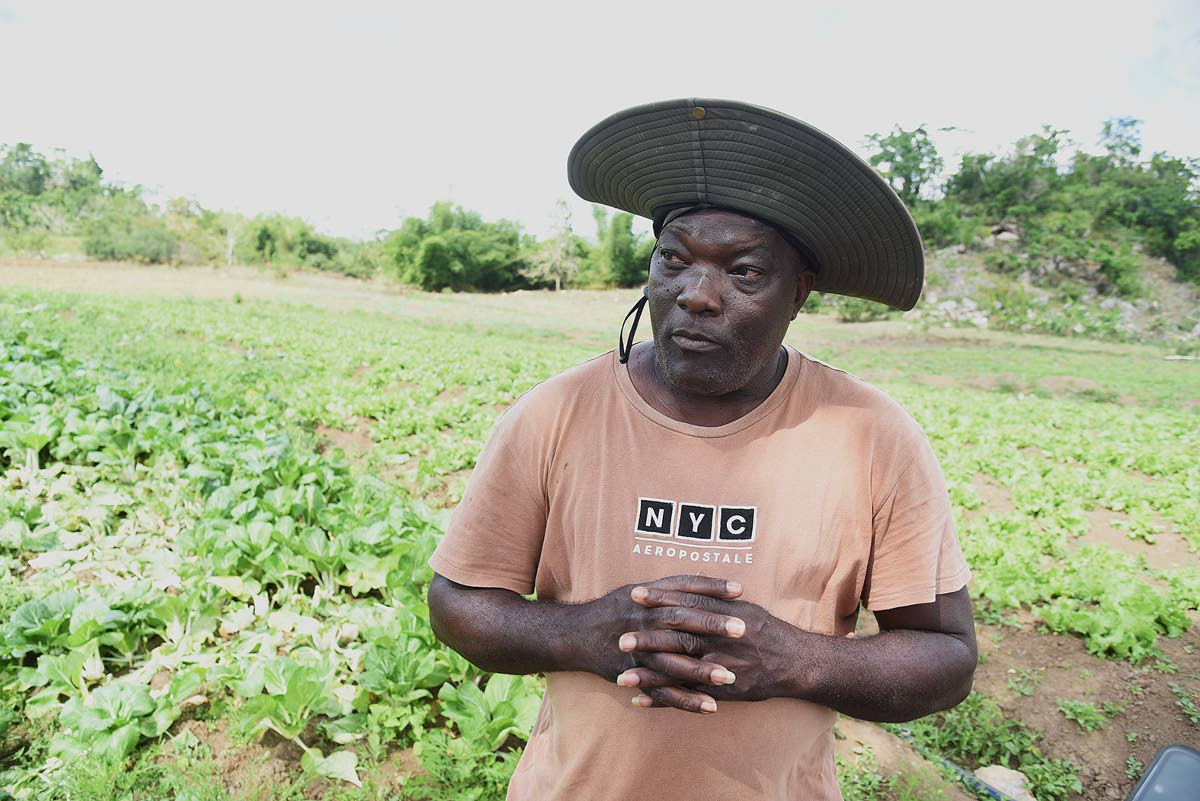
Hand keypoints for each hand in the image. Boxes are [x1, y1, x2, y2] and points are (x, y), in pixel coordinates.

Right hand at [567, 574, 746, 711]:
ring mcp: (639, 650)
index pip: (684, 590)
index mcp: (649, 599)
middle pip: (681, 622)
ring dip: (701, 669)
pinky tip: (710, 706)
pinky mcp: (635, 675)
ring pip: (672, 661)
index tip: (739, 591)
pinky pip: (662, 691)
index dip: (711, 588)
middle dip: (712, 626)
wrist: (577, 634)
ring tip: (729, 676)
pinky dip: (686, 699)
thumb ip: (671, 587)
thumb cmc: (616, 609)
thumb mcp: (640, 590)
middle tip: (742, 630)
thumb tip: (704, 575)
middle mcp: (644, 621)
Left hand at [615, 584, 798, 709]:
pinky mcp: (721, 690)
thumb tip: (694, 578)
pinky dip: (663, 700)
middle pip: (678, 637)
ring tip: (621, 677)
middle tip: (620, 639)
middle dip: (648, 639)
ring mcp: (721, 666)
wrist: (795, 662)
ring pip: (679, 670)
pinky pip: (688, 695)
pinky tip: (640, 702)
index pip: (688, 603)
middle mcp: (721, 639)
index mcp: (725, 615)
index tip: (635, 594)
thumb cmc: (768, 631)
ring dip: (649, 675)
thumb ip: (717, 597)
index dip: (660, 598)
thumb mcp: (745, 607)